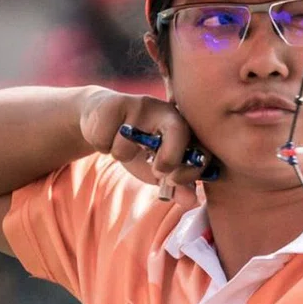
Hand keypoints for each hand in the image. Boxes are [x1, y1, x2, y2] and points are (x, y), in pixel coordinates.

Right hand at [79, 88, 209, 207]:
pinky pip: (105, 139)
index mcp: (185, 128)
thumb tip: (191, 201)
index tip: (172, 182)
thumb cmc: (137, 147)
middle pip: (179, 132)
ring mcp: (143, 104)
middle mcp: (168, 111)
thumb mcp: (159, 169)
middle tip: (154, 169)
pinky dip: (102, 146)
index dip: (188, 171)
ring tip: (121, 143)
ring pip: (128, 145)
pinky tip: (107, 134)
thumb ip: (177, 185)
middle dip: (167, 159)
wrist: (104, 121)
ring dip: (121, 155)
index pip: (200, 148)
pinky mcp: (117, 103)